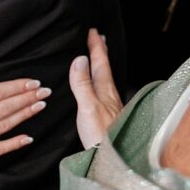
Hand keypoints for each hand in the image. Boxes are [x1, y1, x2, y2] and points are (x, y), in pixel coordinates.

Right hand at [69, 28, 122, 148]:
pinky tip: (98, 88)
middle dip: (102, 53)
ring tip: (99, 58)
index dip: (96, 47)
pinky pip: (104, 91)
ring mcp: (111, 106)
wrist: (110, 158)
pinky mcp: (108, 116)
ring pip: (106, 79)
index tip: (93, 31)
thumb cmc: (99, 135)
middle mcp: (110, 96)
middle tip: (99, 38)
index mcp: (104, 91)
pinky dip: (100, 82)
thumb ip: (82, 84)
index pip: (100, 63)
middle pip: (106, 69)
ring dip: (101, 66)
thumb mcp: (87, 106)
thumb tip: (79, 59)